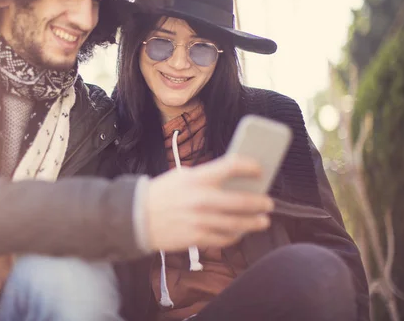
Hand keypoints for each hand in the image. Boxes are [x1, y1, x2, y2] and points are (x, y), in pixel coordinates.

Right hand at [145, 155, 273, 251]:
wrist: (135, 217)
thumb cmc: (162, 194)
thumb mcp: (181, 176)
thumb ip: (206, 178)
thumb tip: (235, 182)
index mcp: (197, 177)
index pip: (232, 165)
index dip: (250, 166)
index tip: (259, 169)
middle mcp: (201, 198)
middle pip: (242, 200)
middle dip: (260, 202)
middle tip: (268, 202)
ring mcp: (200, 220)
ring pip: (237, 223)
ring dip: (254, 222)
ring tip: (263, 220)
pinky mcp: (196, 237)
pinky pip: (224, 238)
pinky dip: (236, 235)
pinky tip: (241, 231)